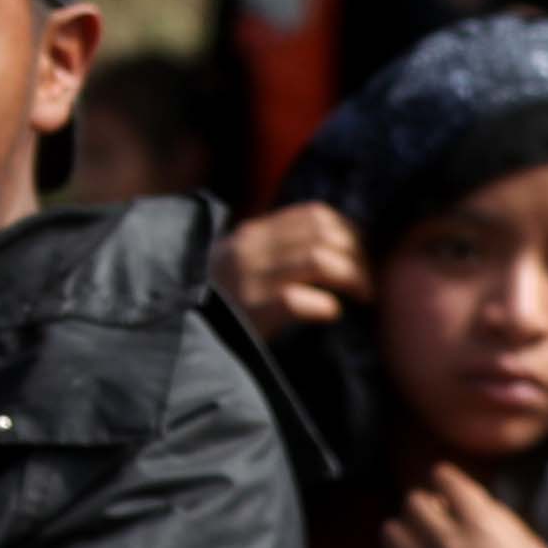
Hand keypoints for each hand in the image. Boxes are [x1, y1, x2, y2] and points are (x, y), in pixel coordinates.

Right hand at [213, 201, 366, 335]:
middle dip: (358, 254)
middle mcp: (252, 250)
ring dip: (353, 276)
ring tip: (363, 295)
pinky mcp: (252, 311)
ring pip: (320, 260)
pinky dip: (326, 306)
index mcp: (252, 235)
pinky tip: (331, 314)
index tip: (360, 253)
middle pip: (324, 234)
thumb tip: (332, 248)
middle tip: (367, 279)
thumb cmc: (219, 305)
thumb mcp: (239, 264)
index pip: (314, 214)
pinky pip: (301, 300)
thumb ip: (274, 251)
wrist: (180, 333)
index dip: (348, 230)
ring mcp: (251, 280)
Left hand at [369, 464, 547, 547]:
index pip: (445, 479)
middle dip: (426, 508)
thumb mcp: (530, 547)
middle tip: (437, 522)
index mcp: (482, 525)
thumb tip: (467, 500)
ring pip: (390, 531)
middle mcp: (447, 543)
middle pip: (412, 502)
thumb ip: (496, 518)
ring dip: (405, 535)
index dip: (446, 481)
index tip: (446, 488)